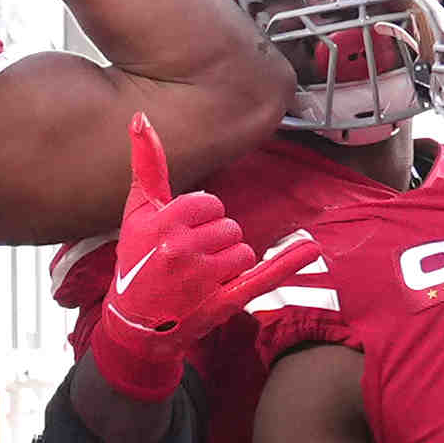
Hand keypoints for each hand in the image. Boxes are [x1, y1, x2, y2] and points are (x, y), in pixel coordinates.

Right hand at [76, 122, 312, 403]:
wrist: (133, 325)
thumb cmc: (136, 263)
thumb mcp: (135, 213)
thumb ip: (146, 165)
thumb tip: (141, 117)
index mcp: (161, 224)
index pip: (207, 203)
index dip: (200, 218)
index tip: (182, 235)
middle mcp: (180, 249)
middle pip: (227, 226)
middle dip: (214, 241)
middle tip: (187, 263)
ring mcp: (202, 278)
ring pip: (242, 250)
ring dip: (228, 263)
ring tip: (199, 279)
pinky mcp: (222, 302)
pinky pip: (263, 275)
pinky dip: (288, 262)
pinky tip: (310, 248)